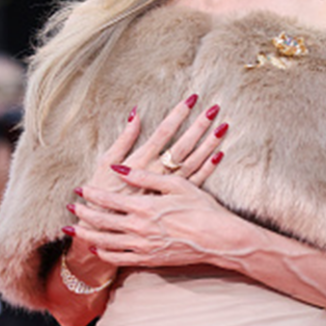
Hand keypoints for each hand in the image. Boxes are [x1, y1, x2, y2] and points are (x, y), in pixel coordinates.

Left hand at [70, 165, 232, 268]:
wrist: (217, 238)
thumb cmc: (202, 208)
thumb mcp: (178, 185)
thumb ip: (146, 177)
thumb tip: (120, 169)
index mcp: (144, 207)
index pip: (109, 199)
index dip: (92, 194)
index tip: (81, 189)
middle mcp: (138, 228)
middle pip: (101, 221)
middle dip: (83, 213)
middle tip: (71, 208)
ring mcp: (141, 246)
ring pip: (103, 242)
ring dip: (85, 235)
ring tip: (72, 231)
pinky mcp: (147, 259)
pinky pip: (118, 258)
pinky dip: (103, 254)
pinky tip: (97, 249)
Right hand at [83, 95, 227, 201]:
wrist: (104, 227)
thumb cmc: (102, 192)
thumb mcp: (105, 164)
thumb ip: (123, 139)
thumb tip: (136, 114)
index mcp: (141, 161)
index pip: (164, 132)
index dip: (178, 115)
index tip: (192, 99)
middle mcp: (157, 172)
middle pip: (183, 144)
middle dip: (199, 125)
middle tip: (214, 109)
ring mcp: (168, 187)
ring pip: (194, 161)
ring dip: (209, 144)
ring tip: (223, 127)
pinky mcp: (174, 199)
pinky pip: (196, 181)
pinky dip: (209, 168)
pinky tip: (220, 154)